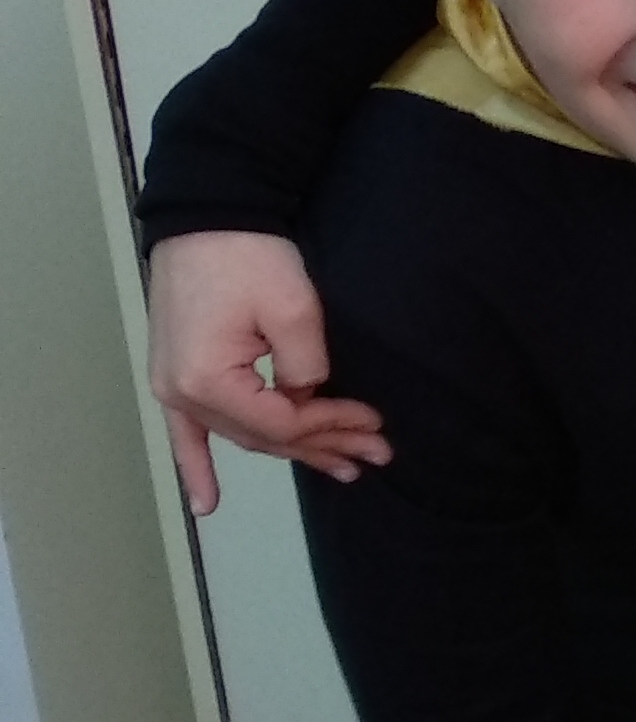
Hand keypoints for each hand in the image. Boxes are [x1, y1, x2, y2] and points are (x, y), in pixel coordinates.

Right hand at [145, 230, 386, 513]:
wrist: (207, 217)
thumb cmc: (248, 256)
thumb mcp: (294, 310)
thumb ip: (306, 367)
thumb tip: (308, 400)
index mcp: (209, 380)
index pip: (283, 424)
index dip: (332, 426)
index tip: (374, 421)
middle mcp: (182, 393)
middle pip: (265, 437)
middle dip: (324, 445)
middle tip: (376, 454)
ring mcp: (173, 387)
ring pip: (242, 435)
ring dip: (290, 453)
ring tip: (340, 466)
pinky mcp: (175, 374)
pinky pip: (184, 434)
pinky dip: (195, 467)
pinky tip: (208, 504)